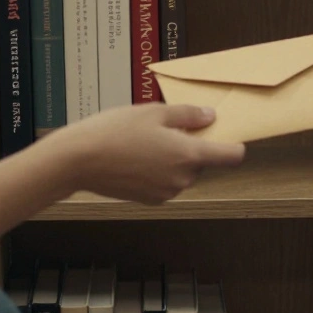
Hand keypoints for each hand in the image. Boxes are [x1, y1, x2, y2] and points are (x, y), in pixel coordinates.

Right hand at [40, 104, 245, 204]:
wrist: (78, 161)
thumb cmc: (115, 131)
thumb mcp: (154, 112)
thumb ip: (188, 116)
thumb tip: (211, 117)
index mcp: (189, 155)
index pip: (231, 156)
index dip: (234, 144)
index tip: (226, 134)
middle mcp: (182, 179)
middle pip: (202, 162)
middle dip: (191, 146)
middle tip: (165, 128)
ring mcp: (166, 192)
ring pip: (182, 172)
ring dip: (173, 159)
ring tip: (144, 140)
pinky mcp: (149, 200)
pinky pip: (164, 182)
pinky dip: (157, 170)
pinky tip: (135, 156)